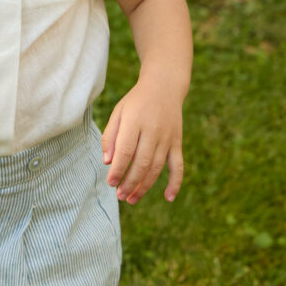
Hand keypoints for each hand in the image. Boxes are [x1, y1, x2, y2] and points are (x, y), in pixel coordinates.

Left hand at [101, 80, 183, 203]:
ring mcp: (167, 138)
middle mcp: (153, 130)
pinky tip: (168, 198)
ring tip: (132, 199)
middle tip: (120, 195)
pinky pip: (178, 166)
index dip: (118, 169)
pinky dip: (175, 183)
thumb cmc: (136, 102)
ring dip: (145, 186)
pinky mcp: (177, 143)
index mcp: (135, 121)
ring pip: (157, 168)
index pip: (126, 150)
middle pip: (142, 162)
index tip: (110, 182)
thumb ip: (111, 136)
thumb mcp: (119, 112)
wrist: (164, 87)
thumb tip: (107, 161)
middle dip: (130, 182)